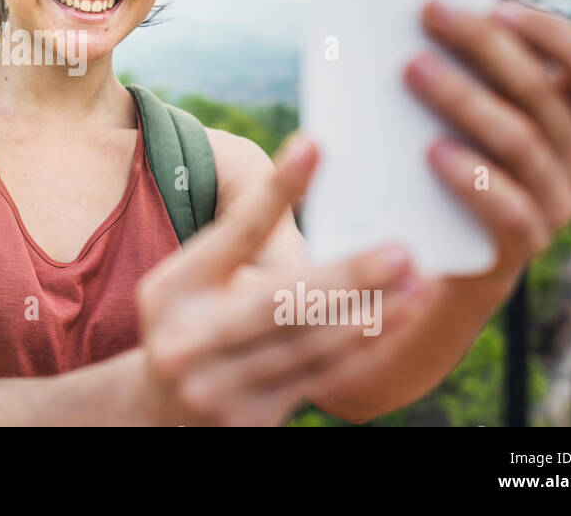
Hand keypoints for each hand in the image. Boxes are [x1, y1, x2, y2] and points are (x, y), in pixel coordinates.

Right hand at [134, 135, 428, 425]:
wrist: (158, 409)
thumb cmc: (192, 320)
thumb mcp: (196, 277)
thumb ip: (243, 240)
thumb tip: (309, 171)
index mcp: (174, 288)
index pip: (234, 231)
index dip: (276, 189)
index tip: (314, 147)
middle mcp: (188, 339)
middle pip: (280, 302)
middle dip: (347, 276)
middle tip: (401, 252)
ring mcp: (215, 387)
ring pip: (308, 345)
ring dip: (369, 314)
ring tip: (413, 286)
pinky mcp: (247, 423)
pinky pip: (316, 380)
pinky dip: (358, 348)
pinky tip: (390, 323)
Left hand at [404, 0, 570, 289]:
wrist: (446, 253)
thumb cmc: (452, 159)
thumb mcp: (468, 113)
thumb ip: (467, 69)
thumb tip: (429, 14)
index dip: (551, 31)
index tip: (498, 6)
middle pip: (540, 90)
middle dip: (483, 45)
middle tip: (429, 14)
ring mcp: (558, 202)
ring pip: (520, 140)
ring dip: (464, 98)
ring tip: (414, 70)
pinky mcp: (526, 244)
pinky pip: (506, 206)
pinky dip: (470, 175)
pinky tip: (432, 151)